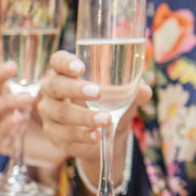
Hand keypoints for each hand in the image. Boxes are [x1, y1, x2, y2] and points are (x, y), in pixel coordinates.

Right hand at [0, 40, 64, 167]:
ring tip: (29, 97)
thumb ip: (65, 73)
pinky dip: (9, 125)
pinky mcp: (3, 141)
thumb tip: (78, 65)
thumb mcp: (64, 86)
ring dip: (10, 101)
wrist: (66, 141)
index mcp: (8, 81)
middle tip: (12, 67)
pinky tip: (20, 120)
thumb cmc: (61, 105)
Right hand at [37, 50, 149, 182]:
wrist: (105, 133)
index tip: (81, 68)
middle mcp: (52, 91)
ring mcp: (50, 113)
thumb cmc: (110, 102)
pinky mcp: (54, 134)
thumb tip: (144, 90)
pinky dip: (83, 135)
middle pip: (54, 85)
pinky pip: (65, 135)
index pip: (57, 60)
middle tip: (98, 92)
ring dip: (84, 117)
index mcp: (66, 72)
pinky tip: (98, 135)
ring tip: (106, 119)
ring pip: (61, 113)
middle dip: (75, 89)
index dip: (65, 62)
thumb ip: (133, 89)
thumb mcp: (124, 94)